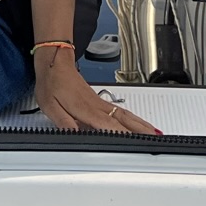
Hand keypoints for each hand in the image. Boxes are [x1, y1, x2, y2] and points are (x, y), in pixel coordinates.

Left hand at [33, 49, 160, 134]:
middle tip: (156, 138)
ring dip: (140, 123)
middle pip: (124, 119)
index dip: (122, 135)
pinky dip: (132, 118)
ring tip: (154, 132)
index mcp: (86, 109)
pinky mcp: (98, 100)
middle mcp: (97, 105)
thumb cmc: (52, 82)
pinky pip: (120, 110)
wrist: (55, 61)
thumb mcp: (50, 106)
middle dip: (140, 130)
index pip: (108, 125)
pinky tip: (136, 122)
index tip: (135, 144)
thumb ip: (63, 122)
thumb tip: (74, 135)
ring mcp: (100, 102)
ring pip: (124, 114)